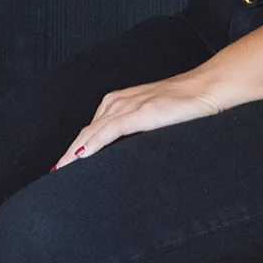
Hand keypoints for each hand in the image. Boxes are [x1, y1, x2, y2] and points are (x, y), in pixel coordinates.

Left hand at [53, 74, 225, 169]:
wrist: (207, 87)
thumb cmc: (184, 104)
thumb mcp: (154, 117)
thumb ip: (137, 128)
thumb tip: (125, 152)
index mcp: (118, 103)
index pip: (90, 130)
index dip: (76, 149)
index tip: (64, 167)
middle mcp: (118, 102)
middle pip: (86, 132)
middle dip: (69, 154)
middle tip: (55, 174)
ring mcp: (129, 106)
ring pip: (93, 132)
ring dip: (76, 152)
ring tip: (62, 171)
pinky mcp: (142, 112)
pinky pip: (112, 129)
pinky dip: (95, 143)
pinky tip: (83, 156)